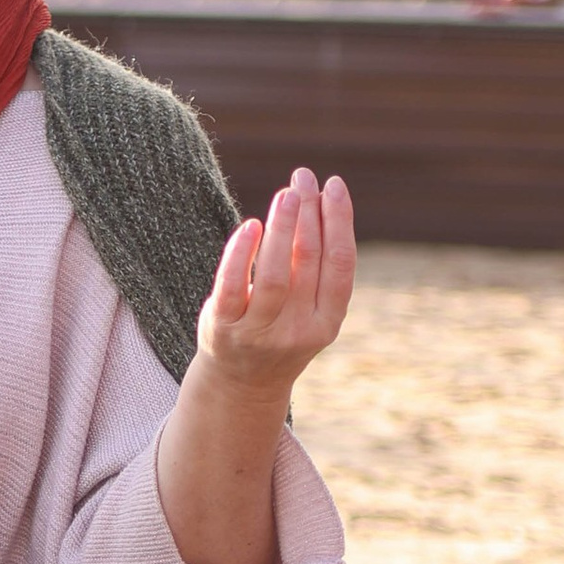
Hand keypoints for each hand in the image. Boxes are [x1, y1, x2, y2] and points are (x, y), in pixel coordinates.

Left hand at [194, 169, 355, 393]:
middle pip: (308, 262)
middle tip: (304, 178)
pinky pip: (233, 285)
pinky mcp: (224, 328)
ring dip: (282, 228)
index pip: (339, 264)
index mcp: (327, 323)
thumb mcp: (309, 310)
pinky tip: (251, 226)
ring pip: (274, 274)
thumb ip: (315, 268)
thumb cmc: (279, 331)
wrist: (241, 385)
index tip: (333, 186)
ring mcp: (260, 332)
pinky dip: (241, 254)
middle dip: (308, 213)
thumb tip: (317, 201)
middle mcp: (297, 330)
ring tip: (286, 194)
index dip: (339, 222)